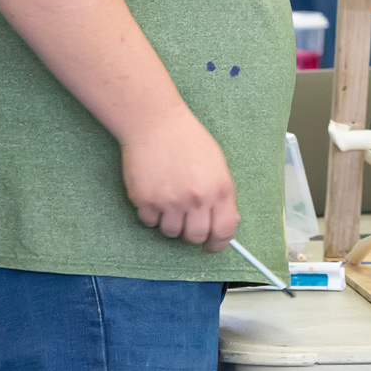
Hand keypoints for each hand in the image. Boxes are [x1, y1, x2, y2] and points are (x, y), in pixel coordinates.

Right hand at [120, 104, 238, 252]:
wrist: (155, 123)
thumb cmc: (187, 140)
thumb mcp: (216, 164)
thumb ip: (221, 194)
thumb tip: (225, 223)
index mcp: (219, 189)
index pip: (224, 230)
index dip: (218, 243)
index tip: (212, 246)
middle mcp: (196, 199)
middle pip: (194, 237)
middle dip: (191, 233)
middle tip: (186, 220)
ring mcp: (169, 201)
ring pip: (170, 232)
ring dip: (169, 221)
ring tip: (169, 198)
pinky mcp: (145, 200)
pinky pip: (149, 221)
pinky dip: (151, 213)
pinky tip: (154, 191)